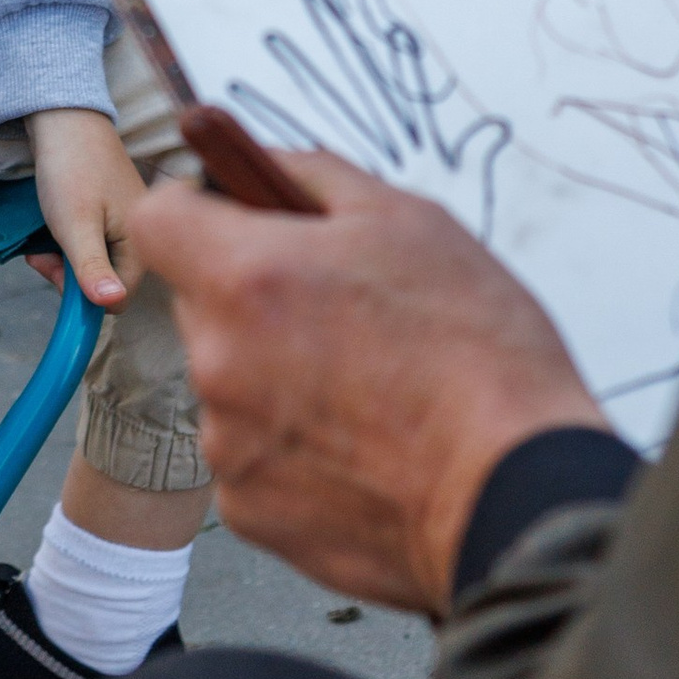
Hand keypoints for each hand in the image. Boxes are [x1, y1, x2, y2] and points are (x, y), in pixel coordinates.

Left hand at [22, 107, 153, 309]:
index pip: (116, 299)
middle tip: (42, 252)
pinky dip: (69, 240)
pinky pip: (92, 242)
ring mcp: (126, 223)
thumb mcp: (76, 226)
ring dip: (64, 258)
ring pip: (94, 262)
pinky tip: (54, 224)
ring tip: (44, 237)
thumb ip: (93, 268)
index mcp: (141, 242)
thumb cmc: (71, 170)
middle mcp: (140, 236)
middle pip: (104, 282)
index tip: (53, 268)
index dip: (82, 295)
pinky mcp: (111, 213)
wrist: (64, 118)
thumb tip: (111, 305)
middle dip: (69, 274)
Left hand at [130, 152, 604, 618]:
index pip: (159, 218)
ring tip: (372, 393)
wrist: (519, 495)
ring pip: (233, 385)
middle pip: (204, 304)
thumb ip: (317, 179)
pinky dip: (296, 450)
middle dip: (255, 298)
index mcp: (246, 278)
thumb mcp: (412, 223)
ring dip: (279, 378)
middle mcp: (218, 362)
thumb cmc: (478, 355)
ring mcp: (228, 446)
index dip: (198, 210)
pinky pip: (255, 457)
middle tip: (342, 313)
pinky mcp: (251, 514)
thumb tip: (267, 165)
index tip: (238, 218)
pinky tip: (368, 451)